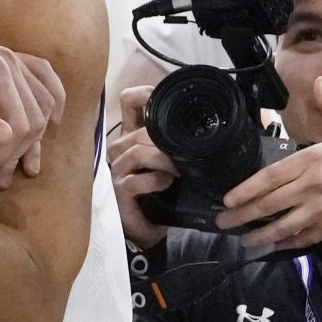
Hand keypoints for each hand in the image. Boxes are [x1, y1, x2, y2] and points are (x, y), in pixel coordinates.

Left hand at [0, 46, 65, 187]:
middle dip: (19, 150)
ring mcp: (12, 57)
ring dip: (36, 135)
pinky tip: (55, 120)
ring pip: (45, 102)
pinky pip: (45, 78)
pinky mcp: (10, 62)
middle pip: (36, 116)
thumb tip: (8, 137)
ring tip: (24, 166)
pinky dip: (52, 99)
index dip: (6, 154)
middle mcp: (9, 59)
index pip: (20, 123)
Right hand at [108, 83, 175, 246]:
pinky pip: (135, 180)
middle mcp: (120, 148)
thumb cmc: (163, 191)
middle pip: (139, 131)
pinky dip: (154, 180)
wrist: (152, 227)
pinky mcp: (119, 191)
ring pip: (137, 152)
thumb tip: (203, 124)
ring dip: (163, 159)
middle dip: (165, 141)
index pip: (129, 101)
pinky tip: (166, 183)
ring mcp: (117, 170)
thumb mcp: (172, 161)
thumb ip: (177, 142)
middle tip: (185, 154)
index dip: (144, 94)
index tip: (165, 101)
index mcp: (133, 135)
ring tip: (179, 170)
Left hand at [215, 76, 321, 247]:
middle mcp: (312, 185)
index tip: (228, 199)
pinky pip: (301, 237)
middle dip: (242, 215)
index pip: (270, 176)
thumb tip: (318, 81)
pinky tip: (274, 245)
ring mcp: (320, 209)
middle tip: (222, 222)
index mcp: (314, 159)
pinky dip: (285, 243)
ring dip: (259, 234)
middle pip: (269, 203)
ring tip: (243, 239)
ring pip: (281, 225)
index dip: (246, 190)